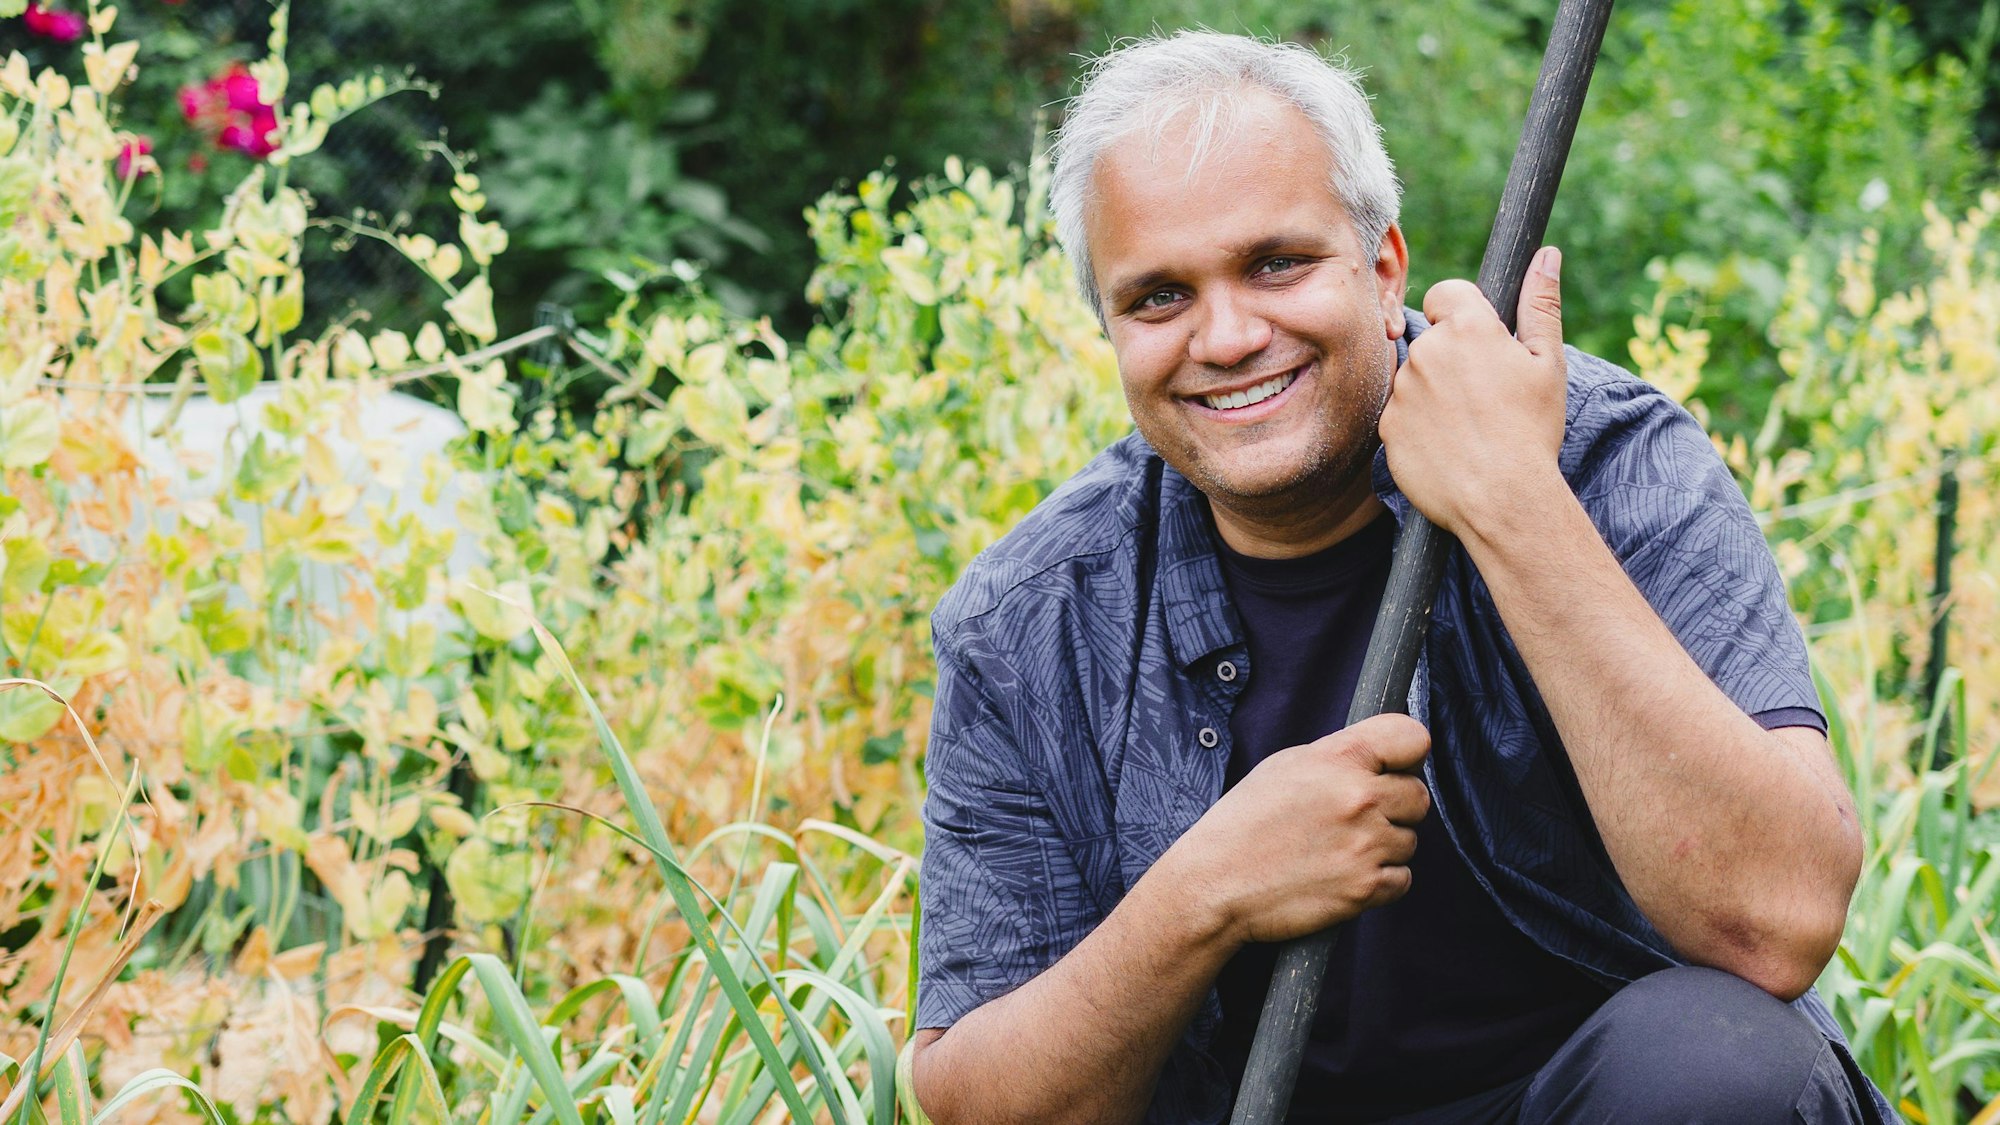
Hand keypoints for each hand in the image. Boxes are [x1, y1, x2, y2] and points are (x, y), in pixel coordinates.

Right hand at [1165, 713, 1431, 946]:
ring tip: (1337, 850)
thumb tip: (1384, 761)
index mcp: (1339, 760)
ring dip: (1383, 847)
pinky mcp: (1366, 888)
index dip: (1406, 755)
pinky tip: (1342, 875)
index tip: (1394, 768)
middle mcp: (1359, 798)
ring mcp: (1366, 845)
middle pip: (1418, 796)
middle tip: (1356, 818)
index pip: (1413, 738)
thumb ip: (1339, 758)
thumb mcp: (1285, 766)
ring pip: (1409, 841)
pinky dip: (1379, 881)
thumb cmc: (1244, 823)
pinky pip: (1402, 879)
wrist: (1216, 883)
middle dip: (1395, 807)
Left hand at [1379, 245, 1567, 538]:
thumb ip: (1540, 303)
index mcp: (1467, 327)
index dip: (1461, 315)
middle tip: (1484, 397)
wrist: (1502, 498)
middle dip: (1451, 359)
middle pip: (1430, 340)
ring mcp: (1401, 389)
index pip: (1445, 294)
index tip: (1479, 342)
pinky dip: (1419, 427)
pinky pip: (1401, 416)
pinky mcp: (1386, 426)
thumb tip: (1546, 254)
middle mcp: (1426, 350)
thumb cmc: (1532, 430)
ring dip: (1433, 393)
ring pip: (1414, 379)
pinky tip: (1448, 447)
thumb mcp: (1548, 363)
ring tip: (1469, 427)